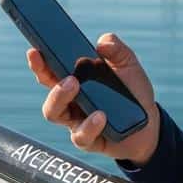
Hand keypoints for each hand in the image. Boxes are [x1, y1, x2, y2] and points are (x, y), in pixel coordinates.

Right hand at [26, 33, 160, 164]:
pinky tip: (101, 116)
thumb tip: (102, 43)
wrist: (148, 124)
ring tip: (76, 86)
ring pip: (54, 113)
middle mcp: (70, 102)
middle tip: (67, 75)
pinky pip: (81, 136)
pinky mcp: (88, 140)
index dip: (39, 62)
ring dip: (61, 98)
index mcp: (75, 81)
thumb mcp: (128, 65)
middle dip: (47, 80)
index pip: (51, 71)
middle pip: (47, 92)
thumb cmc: (132, 92)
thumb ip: (117, 50)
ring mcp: (76, 122)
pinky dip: (89, 125)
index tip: (34, 51)